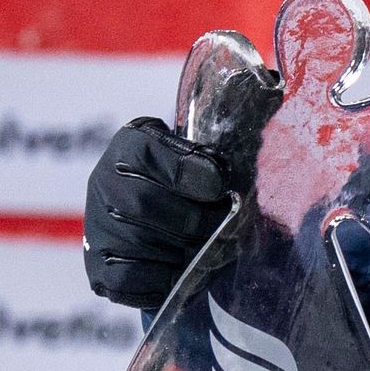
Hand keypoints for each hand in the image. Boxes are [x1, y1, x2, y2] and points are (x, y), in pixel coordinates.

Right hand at [82, 116, 236, 307]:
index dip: (185, 170)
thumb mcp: (227, 149)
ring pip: (136, 244)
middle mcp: (104, 181)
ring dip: (184, 254)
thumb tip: (273, 89)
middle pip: (141, 203)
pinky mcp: (98, 270)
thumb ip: (245, 121)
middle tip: (227, 229)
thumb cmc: (212, 184)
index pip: (146, 148)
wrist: (187, 228)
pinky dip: (163, 281)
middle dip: (193, 220)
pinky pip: (127, 280)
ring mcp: (96, 226)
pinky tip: (184, 272)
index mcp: (133, 142)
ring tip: (214, 253)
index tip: (220, 186)